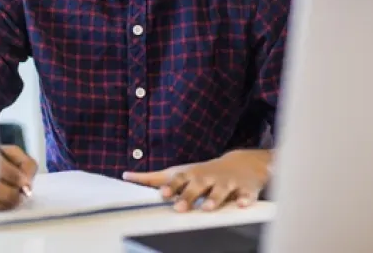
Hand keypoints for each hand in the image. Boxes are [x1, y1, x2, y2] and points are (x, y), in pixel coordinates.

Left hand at [123, 149, 270, 211]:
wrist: (241, 164)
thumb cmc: (203, 172)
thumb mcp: (179, 172)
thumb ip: (153, 177)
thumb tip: (126, 176)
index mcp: (191, 175)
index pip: (179, 180)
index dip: (171, 186)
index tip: (162, 194)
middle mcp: (208, 178)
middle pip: (197, 186)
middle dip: (189, 196)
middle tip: (179, 207)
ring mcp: (227, 183)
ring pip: (220, 191)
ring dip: (214, 199)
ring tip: (207, 208)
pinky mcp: (245, 189)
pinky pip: (246, 195)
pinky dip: (245, 199)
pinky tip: (242, 205)